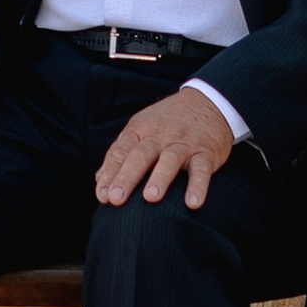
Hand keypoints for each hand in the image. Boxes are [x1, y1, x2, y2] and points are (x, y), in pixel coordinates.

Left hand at [95, 87, 235, 211]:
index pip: (121, 151)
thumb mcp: (142, 129)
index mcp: (140, 129)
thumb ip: (121, 154)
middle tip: (116, 198)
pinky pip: (202, 169)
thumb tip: (100, 180)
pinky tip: (193, 203)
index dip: (111, 172)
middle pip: (141, 155)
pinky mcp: (206, 152)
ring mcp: (184, 143)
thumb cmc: (167, 123)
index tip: (102, 195)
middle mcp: (160, 135)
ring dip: (160, 178)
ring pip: (170, 159)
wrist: (207, 102)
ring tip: (151, 198)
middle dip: (127, 176)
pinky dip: (198, 186)